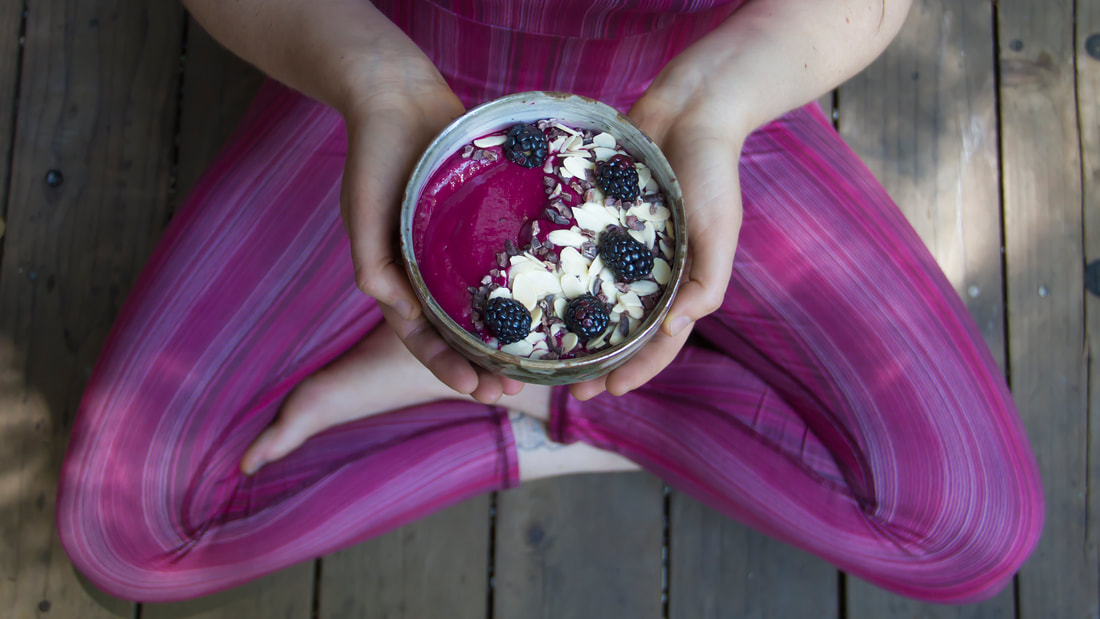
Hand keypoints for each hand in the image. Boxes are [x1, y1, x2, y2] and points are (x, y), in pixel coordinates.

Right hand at [339, 61, 524, 402]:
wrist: (398, 95)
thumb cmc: (374, 153)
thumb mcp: (363, 207)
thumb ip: (371, 260)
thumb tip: (399, 311)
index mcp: (399, 277)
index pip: (422, 338)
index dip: (447, 368)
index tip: (478, 391)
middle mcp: (430, 271)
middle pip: (458, 333)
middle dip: (481, 367)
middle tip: (514, 392)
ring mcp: (459, 250)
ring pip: (486, 307)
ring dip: (506, 339)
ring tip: (537, 365)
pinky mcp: (486, 224)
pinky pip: (506, 264)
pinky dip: (523, 288)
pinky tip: (555, 304)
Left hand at [569, 87, 745, 399]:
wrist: (690, 107)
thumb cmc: (713, 171)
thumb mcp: (719, 229)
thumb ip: (706, 281)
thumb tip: (673, 329)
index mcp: (679, 280)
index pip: (659, 341)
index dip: (635, 370)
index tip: (605, 392)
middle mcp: (646, 270)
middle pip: (619, 327)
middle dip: (596, 360)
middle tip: (562, 386)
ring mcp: (617, 245)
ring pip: (590, 294)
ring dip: (570, 324)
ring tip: (539, 349)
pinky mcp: (595, 216)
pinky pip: (572, 249)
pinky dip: (554, 270)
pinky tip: (525, 287)